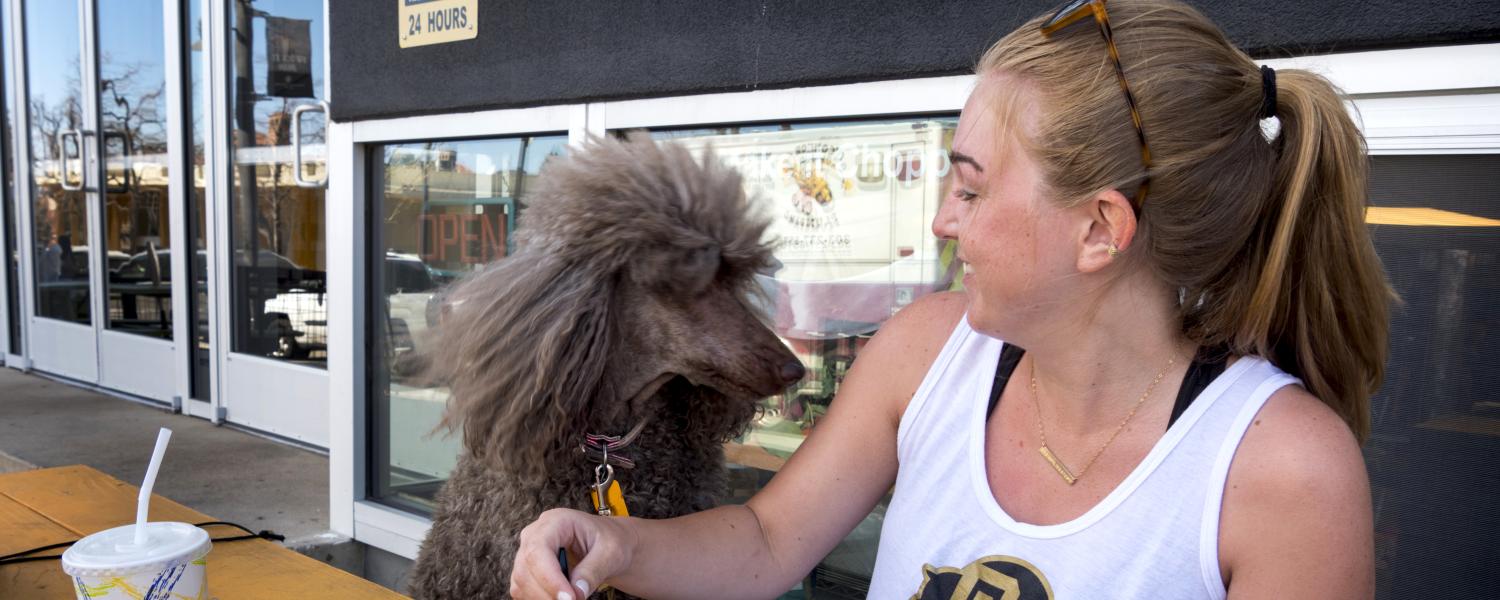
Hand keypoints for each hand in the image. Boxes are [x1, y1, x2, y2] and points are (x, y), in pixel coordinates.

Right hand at [511, 508, 635, 599]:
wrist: (611, 545)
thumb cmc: (612, 541)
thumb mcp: (611, 552)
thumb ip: (593, 571)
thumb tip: (576, 593)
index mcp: (556, 521)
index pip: (539, 549)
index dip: (550, 577)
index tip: (569, 598)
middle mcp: (536, 534)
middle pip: (525, 568)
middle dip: (547, 592)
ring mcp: (529, 551)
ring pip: (521, 581)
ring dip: (542, 598)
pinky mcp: (529, 570)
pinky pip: (523, 589)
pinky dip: (538, 598)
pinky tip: (559, 599)